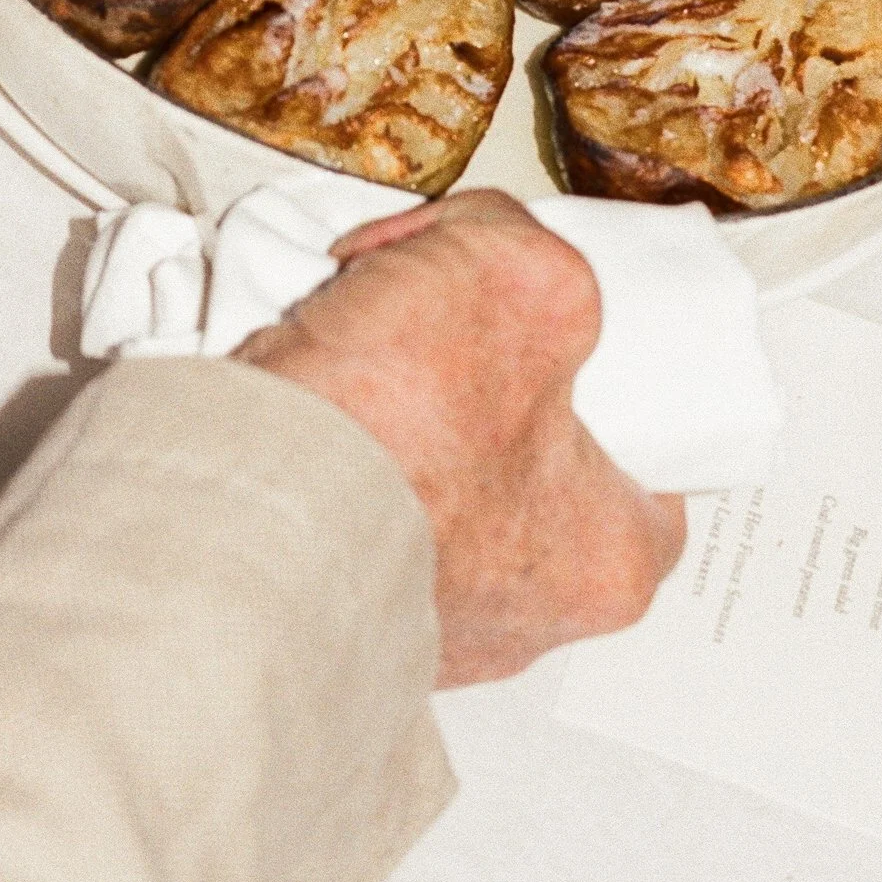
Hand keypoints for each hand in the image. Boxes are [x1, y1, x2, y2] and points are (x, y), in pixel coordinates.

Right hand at [236, 189, 684, 685]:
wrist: (235, 512)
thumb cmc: (393, 432)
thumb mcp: (521, 273)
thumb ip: (534, 252)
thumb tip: (498, 251)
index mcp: (607, 562)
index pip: (646, 459)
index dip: (604, 376)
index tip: (559, 334)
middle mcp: (520, 621)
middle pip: (524, 462)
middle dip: (478, 386)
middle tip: (438, 331)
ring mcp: (421, 630)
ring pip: (430, 487)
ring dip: (393, 415)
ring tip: (355, 354)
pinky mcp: (331, 618)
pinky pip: (349, 516)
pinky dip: (330, 455)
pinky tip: (310, 402)